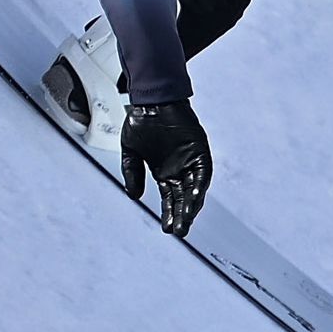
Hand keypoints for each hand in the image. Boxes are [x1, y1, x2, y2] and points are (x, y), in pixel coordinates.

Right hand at [120, 99, 210, 236]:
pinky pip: (202, 171)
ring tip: (187, 220)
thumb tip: (133, 196)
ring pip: (194, 188)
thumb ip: (132, 173)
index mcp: (165, 172)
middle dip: (182, 215)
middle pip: (183, 198)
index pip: (169, 198)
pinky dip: (199, 184)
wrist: (150, 99)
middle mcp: (180, 169)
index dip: (169, 213)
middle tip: (179, 232)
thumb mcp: (130, 152)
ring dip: (192, 204)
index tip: (167, 229)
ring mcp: (191, 160)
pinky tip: (194, 197)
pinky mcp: (200, 150)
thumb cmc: (140, 121)